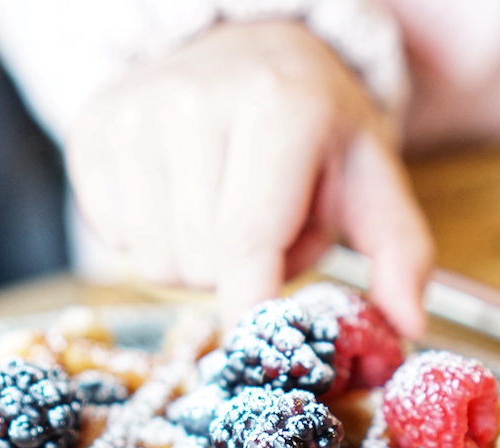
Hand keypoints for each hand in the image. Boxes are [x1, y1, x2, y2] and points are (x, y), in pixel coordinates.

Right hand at [67, 19, 432, 337]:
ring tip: (221, 213)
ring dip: (191, 263)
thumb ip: (400, 254)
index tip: (260, 344)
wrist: (248, 50)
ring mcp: (134, 111)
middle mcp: (195, 99)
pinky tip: (177, 200)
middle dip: (235, 275)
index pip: (248, 240)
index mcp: (278, 106)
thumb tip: (407, 324)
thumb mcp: (372, 180)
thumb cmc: (315, 130)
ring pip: (151, 261)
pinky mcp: (92, 129)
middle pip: (198, 263)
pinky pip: (112, 239)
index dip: (251, 309)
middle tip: (261, 234)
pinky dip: (149, 241)